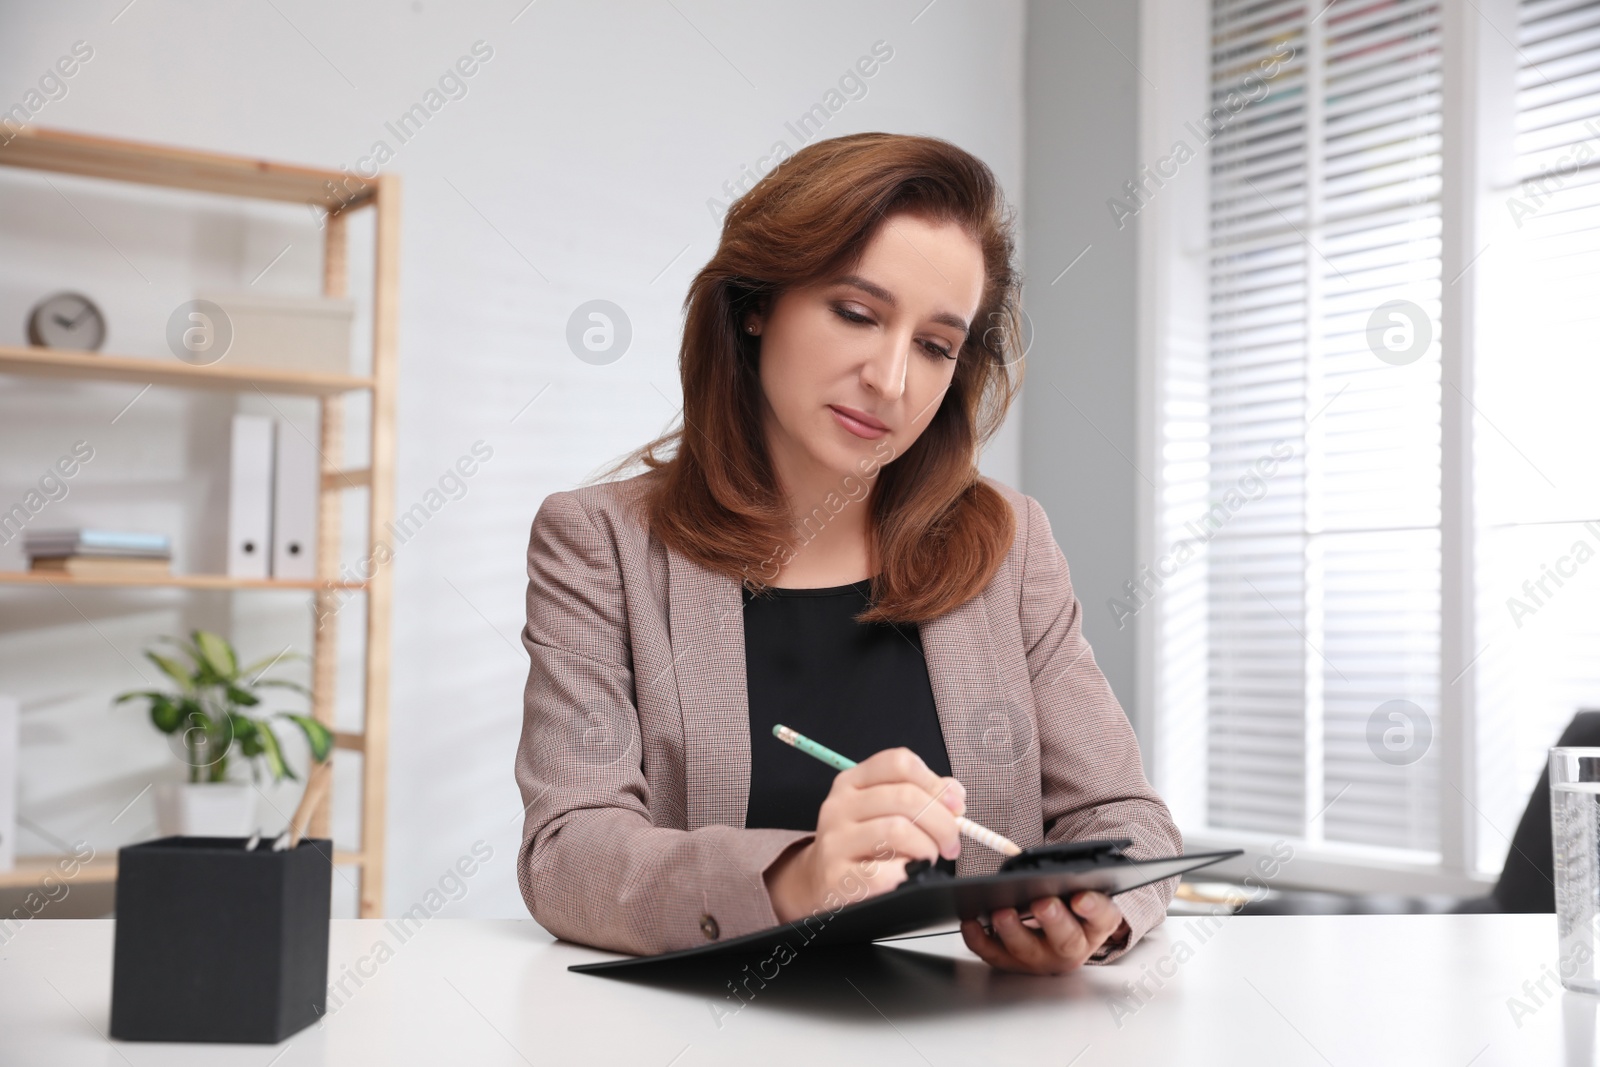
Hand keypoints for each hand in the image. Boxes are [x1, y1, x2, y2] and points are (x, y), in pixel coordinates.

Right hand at [765, 747, 965, 922]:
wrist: (820, 883)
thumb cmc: (861, 845)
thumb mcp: (883, 811)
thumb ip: (920, 795)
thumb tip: (954, 793)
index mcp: (852, 782)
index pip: (899, 762)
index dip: (935, 782)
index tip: (955, 805)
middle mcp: (839, 806)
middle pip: (906, 797)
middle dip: (943, 822)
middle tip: (950, 843)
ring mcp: (835, 841)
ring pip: (898, 830)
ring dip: (926, 847)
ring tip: (927, 858)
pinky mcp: (837, 878)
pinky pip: (884, 872)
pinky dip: (906, 874)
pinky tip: (906, 875)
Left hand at [959, 891, 1125, 973]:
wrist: (1058, 932)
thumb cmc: (1071, 908)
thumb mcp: (1085, 894)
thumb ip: (1079, 884)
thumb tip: (1061, 869)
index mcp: (1095, 926)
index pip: (1102, 917)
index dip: (1093, 908)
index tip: (1081, 898)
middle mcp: (1071, 948)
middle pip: (1066, 940)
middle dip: (1053, 921)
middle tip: (1043, 904)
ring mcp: (1040, 958)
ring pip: (1027, 951)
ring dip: (1013, 931)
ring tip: (1002, 913)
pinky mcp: (1012, 962)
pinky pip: (994, 954)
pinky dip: (979, 940)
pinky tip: (971, 922)